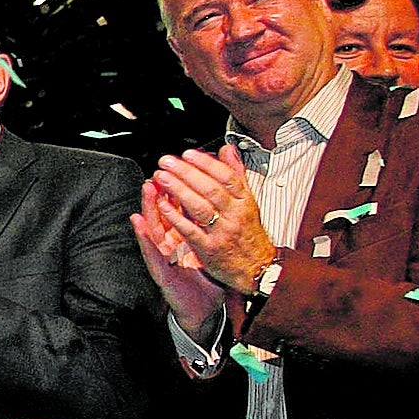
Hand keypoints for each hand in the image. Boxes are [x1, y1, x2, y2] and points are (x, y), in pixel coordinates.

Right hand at [130, 180, 227, 334]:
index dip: (177, 189)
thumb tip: (218, 200)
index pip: (178, 209)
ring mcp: (164, 258)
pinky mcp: (161, 272)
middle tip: (158, 172)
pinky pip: (152, 252)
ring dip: (148, 207)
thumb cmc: (205, 279)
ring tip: (147, 189)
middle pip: (163, 214)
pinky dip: (145, 237)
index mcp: (183, 237)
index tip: (179, 170)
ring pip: (154, 228)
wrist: (204, 309)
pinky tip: (140, 224)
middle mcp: (171, 244)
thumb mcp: (212, 245)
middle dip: (160, 192)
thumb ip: (212, 223)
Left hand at [149, 145, 276, 293]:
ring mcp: (222, 232)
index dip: (206, 163)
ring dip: (178, 190)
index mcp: (244, 202)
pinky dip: (176, 217)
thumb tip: (227, 149)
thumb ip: (236, 174)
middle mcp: (235, 215)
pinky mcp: (210, 249)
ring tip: (161, 177)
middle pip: (211, 189)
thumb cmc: (249, 234)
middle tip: (166, 162)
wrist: (257, 268)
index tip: (188, 154)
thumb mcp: (248, 201)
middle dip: (186, 172)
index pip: (227, 177)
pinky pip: (191, 230)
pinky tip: (163, 205)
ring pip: (200, 207)